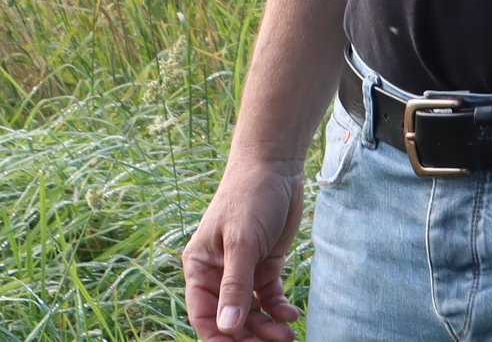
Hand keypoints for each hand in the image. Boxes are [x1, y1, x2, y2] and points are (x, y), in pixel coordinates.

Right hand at [184, 156, 304, 340]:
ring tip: (288, 334)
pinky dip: (279, 310)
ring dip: (267, 328)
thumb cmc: (249, 197)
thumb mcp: (242, 243)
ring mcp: (243, 271)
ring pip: (251, 313)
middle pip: (230, 319)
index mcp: (200, 267)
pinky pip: (269, 299)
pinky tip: (291, 314)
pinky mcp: (265, 266)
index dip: (219, 337)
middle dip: (249, 336)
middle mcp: (218, 274)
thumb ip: (235, 287)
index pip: (203, 315)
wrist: (275, 167)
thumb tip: (227, 327)